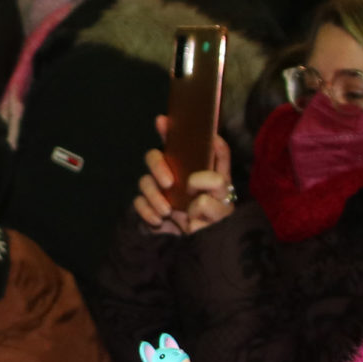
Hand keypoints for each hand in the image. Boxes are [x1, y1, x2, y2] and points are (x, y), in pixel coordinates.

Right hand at [131, 114, 235, 234]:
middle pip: (153, 157)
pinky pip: (139, 203)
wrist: (203, 240)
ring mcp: (158, 190)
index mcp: (188, 164)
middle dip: (157, 166)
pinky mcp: (149, 207)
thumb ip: (219, 174)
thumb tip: (207, 155)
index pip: (176, 142)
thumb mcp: (224, 192)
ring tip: (168, 211)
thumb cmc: (215, 212)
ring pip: (144, 182)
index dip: (167, 129)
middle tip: (168, 182)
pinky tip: (159, 220)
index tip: (162, 121)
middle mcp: (171, 173)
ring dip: (154, 196)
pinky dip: (147, 212)